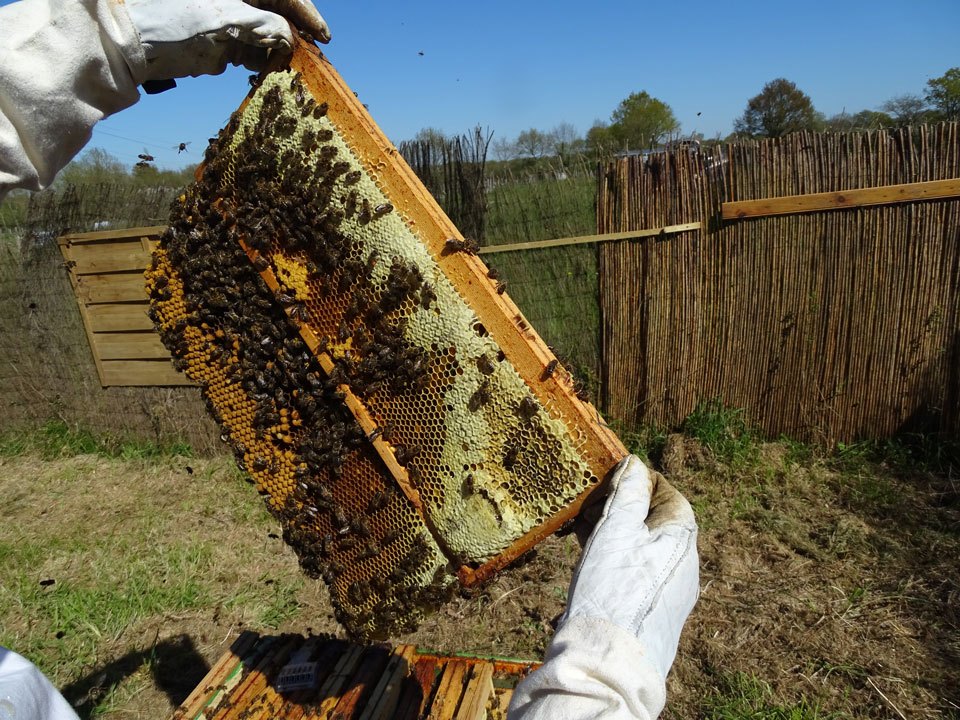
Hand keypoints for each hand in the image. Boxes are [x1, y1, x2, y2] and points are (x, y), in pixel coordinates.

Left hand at [126, 0, 330, 82]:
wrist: (129, 42)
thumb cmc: (172, 17)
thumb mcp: (227, 17)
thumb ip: (265, 26)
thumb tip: (291, 39)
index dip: (305, 11)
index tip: (322, 35)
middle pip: (277, 12)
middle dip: (297, 32)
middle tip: (314, 55)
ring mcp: (227, 21)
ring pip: (267, 33)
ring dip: (284, 50)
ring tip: (298, 68)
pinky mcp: (220, 44)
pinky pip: (252, 52)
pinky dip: (266, 62)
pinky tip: (275, 73)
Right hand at [561, 455, 698, 678]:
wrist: (611, 661)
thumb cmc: (613, 589)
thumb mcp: (615, 529)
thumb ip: (627, 492)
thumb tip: (635, 463)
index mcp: (682, 535)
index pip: (664, 490)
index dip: (633, 480)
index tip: (605, 482)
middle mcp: (687, 561)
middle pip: (653, 518)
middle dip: (619, 508)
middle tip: (586, 510)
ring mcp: (674, 589)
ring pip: (643, 546)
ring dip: (615, 533)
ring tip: (582, 534)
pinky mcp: (658, 610)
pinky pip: (640, 571)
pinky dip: (617, 558)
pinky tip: (592, 563)